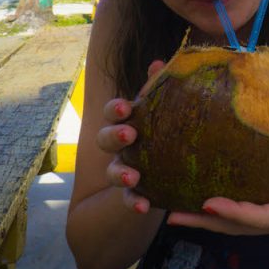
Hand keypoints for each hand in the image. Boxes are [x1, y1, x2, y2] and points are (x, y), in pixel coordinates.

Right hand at [96, 59, 165, 214]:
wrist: (160, 174)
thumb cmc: (161, 131)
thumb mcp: (161, 111)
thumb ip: (158, 88)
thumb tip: (159, 61)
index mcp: (127, 122)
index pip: (114, 111)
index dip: (116, 109)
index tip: (125, 108)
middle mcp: (119, 146)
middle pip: (106, 138)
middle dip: (115, 136)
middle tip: (130, 135)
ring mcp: (123, 170)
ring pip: (115, 170)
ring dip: (121, 173)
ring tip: (133, 177)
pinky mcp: (133, 194)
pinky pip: (129, 200)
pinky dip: (134, 203)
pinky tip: (143, 206)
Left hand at [165, 125, 268, 235]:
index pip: (263, 217)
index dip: (236, 213)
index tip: (208, 202)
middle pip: (239, 228)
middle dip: (207, 223)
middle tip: (173, 214)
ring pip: (234, 227)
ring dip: (204, 222)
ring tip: (172, 213)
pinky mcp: (266, 214)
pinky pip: (237, 218)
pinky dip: (215, 214)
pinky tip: (192, 203)